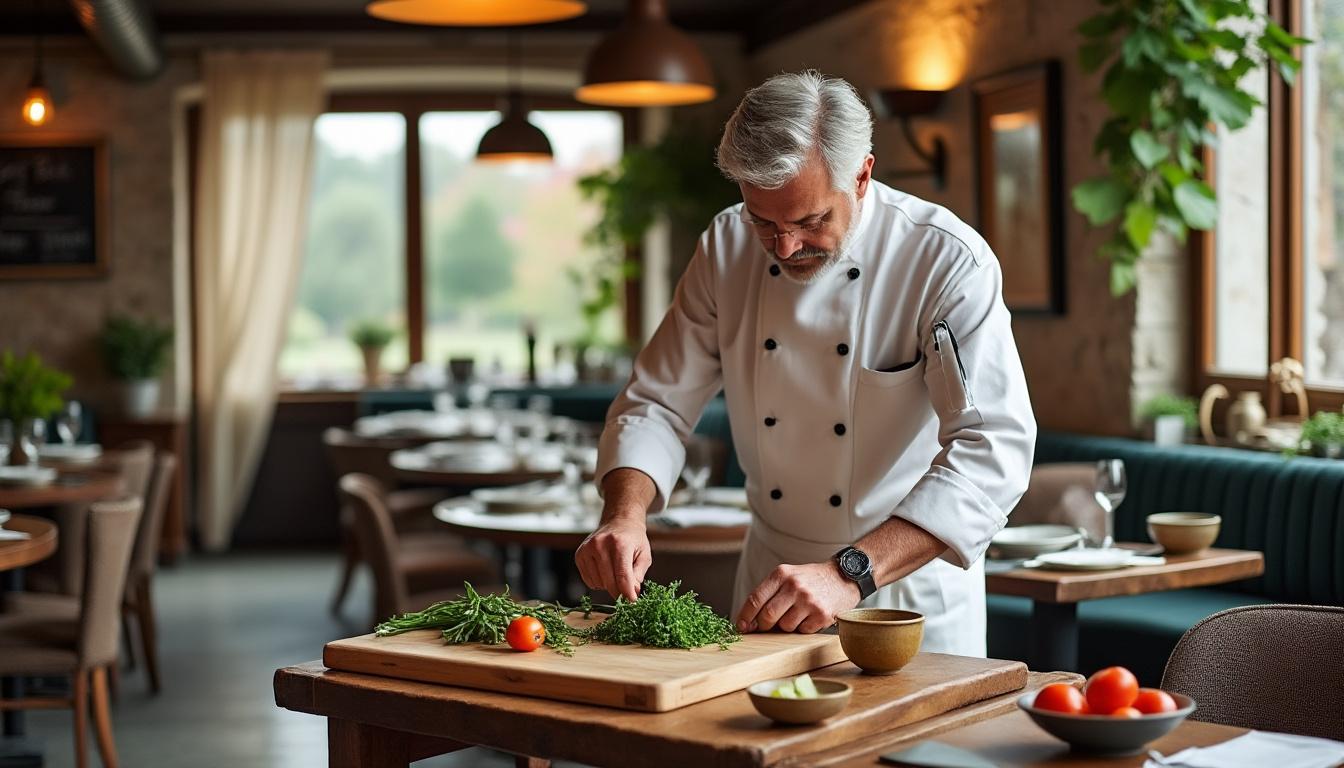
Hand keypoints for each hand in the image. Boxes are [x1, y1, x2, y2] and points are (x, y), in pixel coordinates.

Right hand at [574, 511, 650, 602]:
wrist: (618, 521)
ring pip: (599, 583)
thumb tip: (632, 592)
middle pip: (609, 582)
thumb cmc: (633, 538)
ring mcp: (587, 549)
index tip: (632, 601)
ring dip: (609, 585)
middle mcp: (600, 545)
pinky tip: (605, 571)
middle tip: (627, 593)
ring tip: (615, 573)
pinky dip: (599, 582)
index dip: (627, 592)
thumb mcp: (644, 553)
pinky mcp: (579, 555)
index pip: (622, 575)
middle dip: (619, 592)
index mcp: (620, 543)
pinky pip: (589, 580)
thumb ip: (639, 574)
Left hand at [736, 562, 860, 634]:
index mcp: (781, 574)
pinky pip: (802, 631)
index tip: (742, 627)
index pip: (755, 599)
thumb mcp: (788, 576)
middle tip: (768, 626)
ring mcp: (809, 601)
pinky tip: (810, 616)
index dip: (745, 616)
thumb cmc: (810, 580)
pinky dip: (803, 628)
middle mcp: (794, 586)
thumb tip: (749, 622)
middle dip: (764, 626)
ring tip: (797, 614)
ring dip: (786, 626)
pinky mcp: (822, 614)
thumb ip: (769, 593)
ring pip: (785, 626)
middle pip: (767, 616)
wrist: (843, 577)